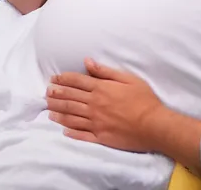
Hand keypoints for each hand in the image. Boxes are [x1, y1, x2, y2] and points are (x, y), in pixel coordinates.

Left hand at [46, 59, 162, 152]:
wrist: (154, 125)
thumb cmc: (144, 99)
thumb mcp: (128, 78)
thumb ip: (105, 71)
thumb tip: (87, 62)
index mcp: (101, 89)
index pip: (77, 82)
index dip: (63, 79)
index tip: (53, 78)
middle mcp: (94, 105)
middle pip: (70, 98)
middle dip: (56, 94)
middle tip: (46, 92)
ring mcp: (95, 122)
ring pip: (71, 116)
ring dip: (58, 111)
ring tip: (48, 108)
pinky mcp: (100, 137)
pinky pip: (81, 134)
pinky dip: (70, 132)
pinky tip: (62, 130)